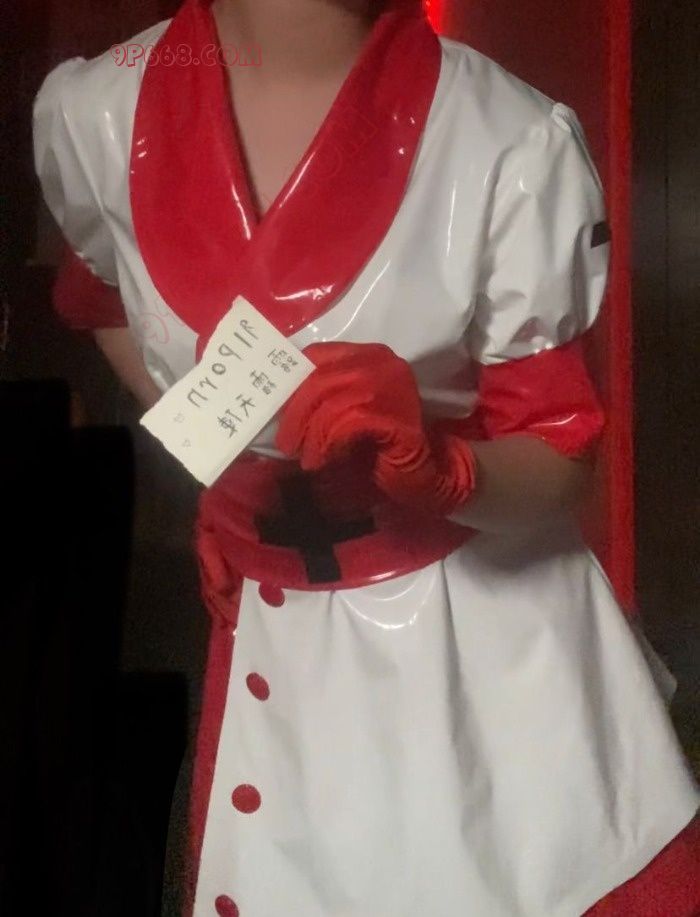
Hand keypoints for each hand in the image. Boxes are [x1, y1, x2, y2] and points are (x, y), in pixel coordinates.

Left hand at [276, 341, 476, 514]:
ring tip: (304, 457)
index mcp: (367, 355)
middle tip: (286, 442)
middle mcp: (381, 361)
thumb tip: (276, 399)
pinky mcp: (396, 414)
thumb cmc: (378, 446)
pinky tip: (322, 460)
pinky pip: (348, 422)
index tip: (274, 406)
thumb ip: (320, 400)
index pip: (317, 356)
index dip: (292, 380)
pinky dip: (328, 443)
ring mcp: (392, 385)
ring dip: (311, 434)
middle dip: (296, 412)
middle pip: (320, 377)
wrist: (424, 473)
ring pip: (331, 401)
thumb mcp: (343, 415)